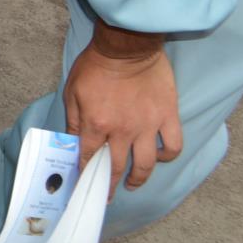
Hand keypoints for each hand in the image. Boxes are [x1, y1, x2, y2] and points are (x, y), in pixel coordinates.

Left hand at [63, 34, 181, 198]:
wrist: (127, 47)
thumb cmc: (96, 66)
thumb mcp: (72, 91)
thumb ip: (72, 120)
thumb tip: (71, 143)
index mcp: (95, 124)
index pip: (86, 156)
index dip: (83, 172)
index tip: (81, 182)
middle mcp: (121, 130)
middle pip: (114, 166)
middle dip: (107, 185)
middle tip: (106, 195)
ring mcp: (147, 126)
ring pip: (145, 164)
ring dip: (138, 179)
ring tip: (132, 184)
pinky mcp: (167, 117)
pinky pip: (172, 145)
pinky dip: (166, 156)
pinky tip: (158, 157)